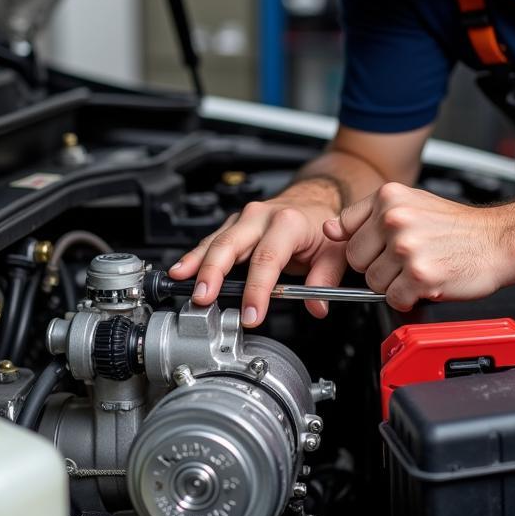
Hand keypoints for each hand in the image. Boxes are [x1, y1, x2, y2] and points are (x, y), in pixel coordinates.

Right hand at [168, 196, 347, 325]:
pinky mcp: (233, 225)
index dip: (257, 289)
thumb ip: (325, 280)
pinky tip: (181, 271)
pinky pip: (211, 241)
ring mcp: (244, 219)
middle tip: (204, 297)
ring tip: (181, 281)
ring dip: (196, 263)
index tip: (251, 314)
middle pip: (231, 245)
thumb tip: (317, 306)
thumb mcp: (333, 252)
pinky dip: (195, 257)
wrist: (311, 200)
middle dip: (214, 272)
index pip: (268, 258)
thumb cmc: (318, 225)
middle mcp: (261, 216)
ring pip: (215, 241)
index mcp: (288, 222)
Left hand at [322, 182, 514, 308]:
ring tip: (420, 269)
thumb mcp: (411, 205)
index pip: (346, 229)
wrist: (501, 241)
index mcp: (389, 197)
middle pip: (356, 260)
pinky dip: (409, 298)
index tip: (379, 247)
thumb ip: (367, 216)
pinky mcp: (419, 275)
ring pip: (374, 283)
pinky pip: (394, 299)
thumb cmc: (459, 227)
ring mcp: (406, 247)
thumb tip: (330, 228)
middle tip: (406, 261)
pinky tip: (427, 282)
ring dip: (395, 284)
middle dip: (377, 267)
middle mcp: (395, 218)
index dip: (364, 244)